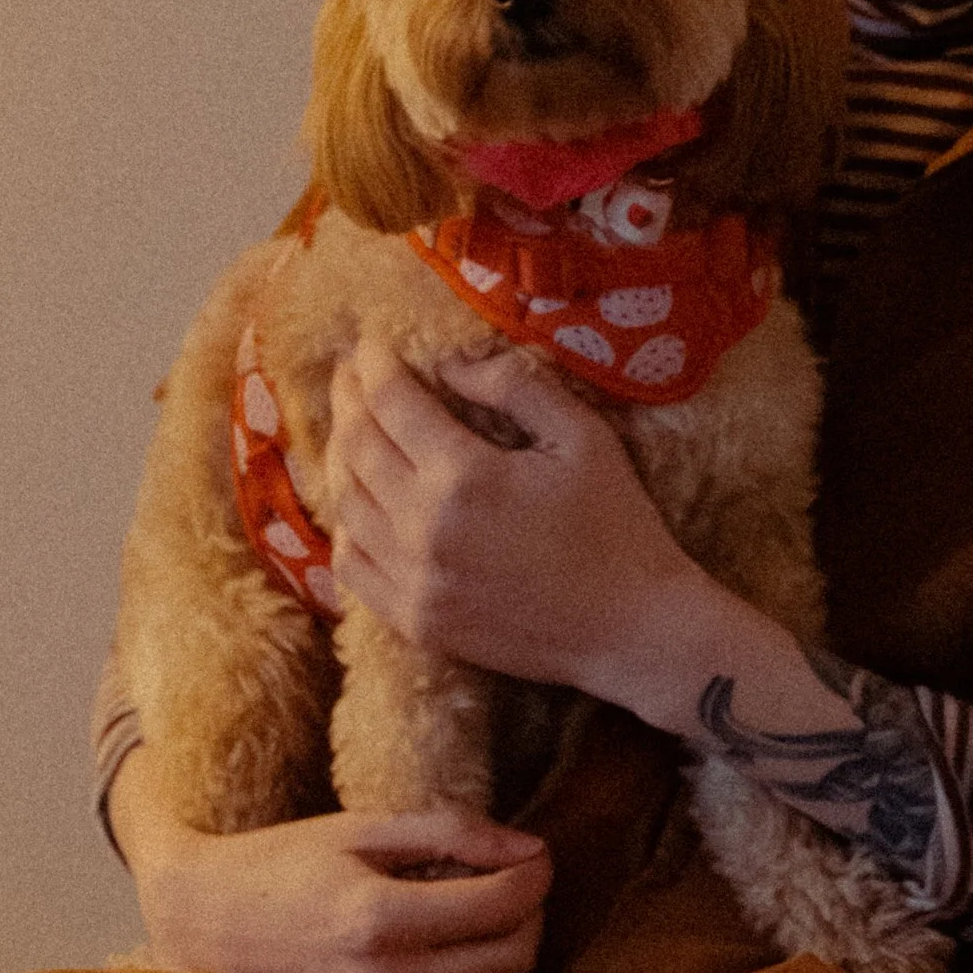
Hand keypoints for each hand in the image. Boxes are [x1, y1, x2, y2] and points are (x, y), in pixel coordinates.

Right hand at [108, 750, 549, 972]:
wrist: (197, 926)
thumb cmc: (279, 865)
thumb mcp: (359, 830)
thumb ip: (450, 833)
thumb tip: (531, 849)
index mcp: (378, 918)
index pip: (503, 904)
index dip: (536, 873)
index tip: (534, 854)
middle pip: (512, 961)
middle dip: (531, 916)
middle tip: (515, 886)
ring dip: (511, 968)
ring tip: (489, 928)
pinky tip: (458, 972)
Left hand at [325, 331, 709, 701]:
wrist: (632, 629)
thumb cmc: (618, 525)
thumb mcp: (583, 436)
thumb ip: (514, 387)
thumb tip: (450, 364)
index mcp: (466, 477)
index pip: (392, 404)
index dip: (372, 365)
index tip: (367, 344)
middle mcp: (425, 530)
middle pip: (357, 448)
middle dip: (347, 400)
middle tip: (348, 373)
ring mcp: (415, 583)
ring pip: (346, 505)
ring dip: (340, 458)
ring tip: (350, 427)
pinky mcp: (417, 623)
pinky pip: (353, 567)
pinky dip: (344, 527)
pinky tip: (358, 503)